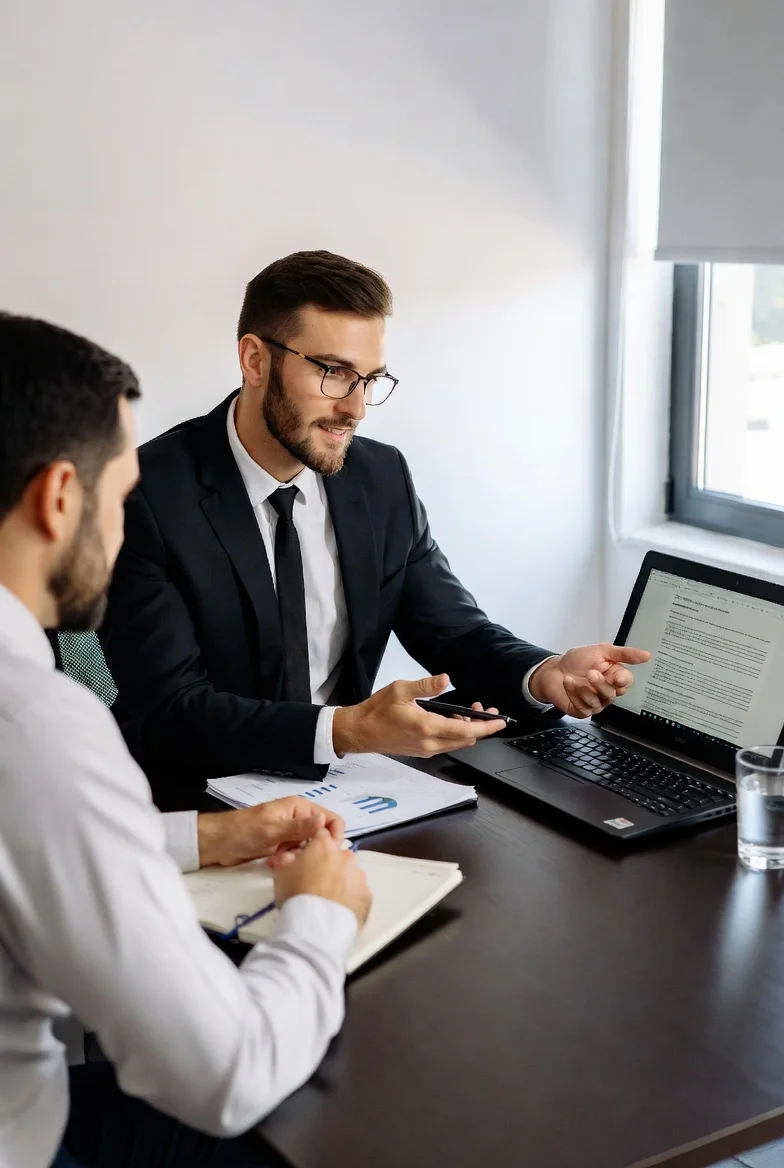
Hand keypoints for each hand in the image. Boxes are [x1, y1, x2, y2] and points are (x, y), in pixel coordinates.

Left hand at [197, 796, 344, 867]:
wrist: (217, 843)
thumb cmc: (243, 832)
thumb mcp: (271, 831)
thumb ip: (298, 827)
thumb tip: (324, 820)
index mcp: (300, 808)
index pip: (331, 819)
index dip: (332, 837)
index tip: (325, 853)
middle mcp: (299, 819)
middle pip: (322, 837)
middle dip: (312, 851)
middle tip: (295, 859)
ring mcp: (291, 834)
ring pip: (309, 849)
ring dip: (298, 858)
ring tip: (280, 862)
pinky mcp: (283, 847)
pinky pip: (296, 856)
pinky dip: (288, 862)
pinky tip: (274, 864)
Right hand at [273, 829, 371, 926]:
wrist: (317, 927)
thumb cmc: (296, 895)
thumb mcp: (281, 874)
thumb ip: (288, 859)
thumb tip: (291, 855)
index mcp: (324, 845)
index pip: (320, 835)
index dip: (313, 847)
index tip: (308, 860)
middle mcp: (345, 856)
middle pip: (337, 856)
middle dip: (329, 865)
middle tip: (316, 884)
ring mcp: (359, 875)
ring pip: (349, 874)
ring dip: (341, 882)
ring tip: (328, 901)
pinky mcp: (367, 895)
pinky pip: (358, 893)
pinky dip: (350, 899)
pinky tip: (339, 910)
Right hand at [332, 674, 505, 756]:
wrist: (360, 731)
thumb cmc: (377, 710)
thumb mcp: (401, 690)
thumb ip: (426, 685)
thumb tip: (445, 679)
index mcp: (427, 727)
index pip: (466, 731)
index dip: (486, 727)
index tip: (499, 721)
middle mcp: (430, 743)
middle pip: (466, 740)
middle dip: (480, 727)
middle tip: (484, 710)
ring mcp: (426, 750)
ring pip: (457, 744)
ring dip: (468, 730)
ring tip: (468, 713)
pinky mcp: (422, 751)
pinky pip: (446, 744)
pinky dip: (455, 734)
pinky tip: (452, 720)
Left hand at [528, 644, 650, 717]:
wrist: (553, 669)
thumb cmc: (577, 660)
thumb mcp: (601, 651)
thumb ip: (624, 654)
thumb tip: (647, 655)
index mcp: (614, 677)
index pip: (627, 682)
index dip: (623, 680)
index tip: (616, 675)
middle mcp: (607, 691)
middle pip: (613, 694)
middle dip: (600, 684)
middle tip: (591, 673)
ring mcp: (595, 703)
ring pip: (598, 702)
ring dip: (584, 689)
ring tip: (573, 678)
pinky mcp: (582, 711)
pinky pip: (584, 707)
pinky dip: (574, 694)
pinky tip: (568, 683)